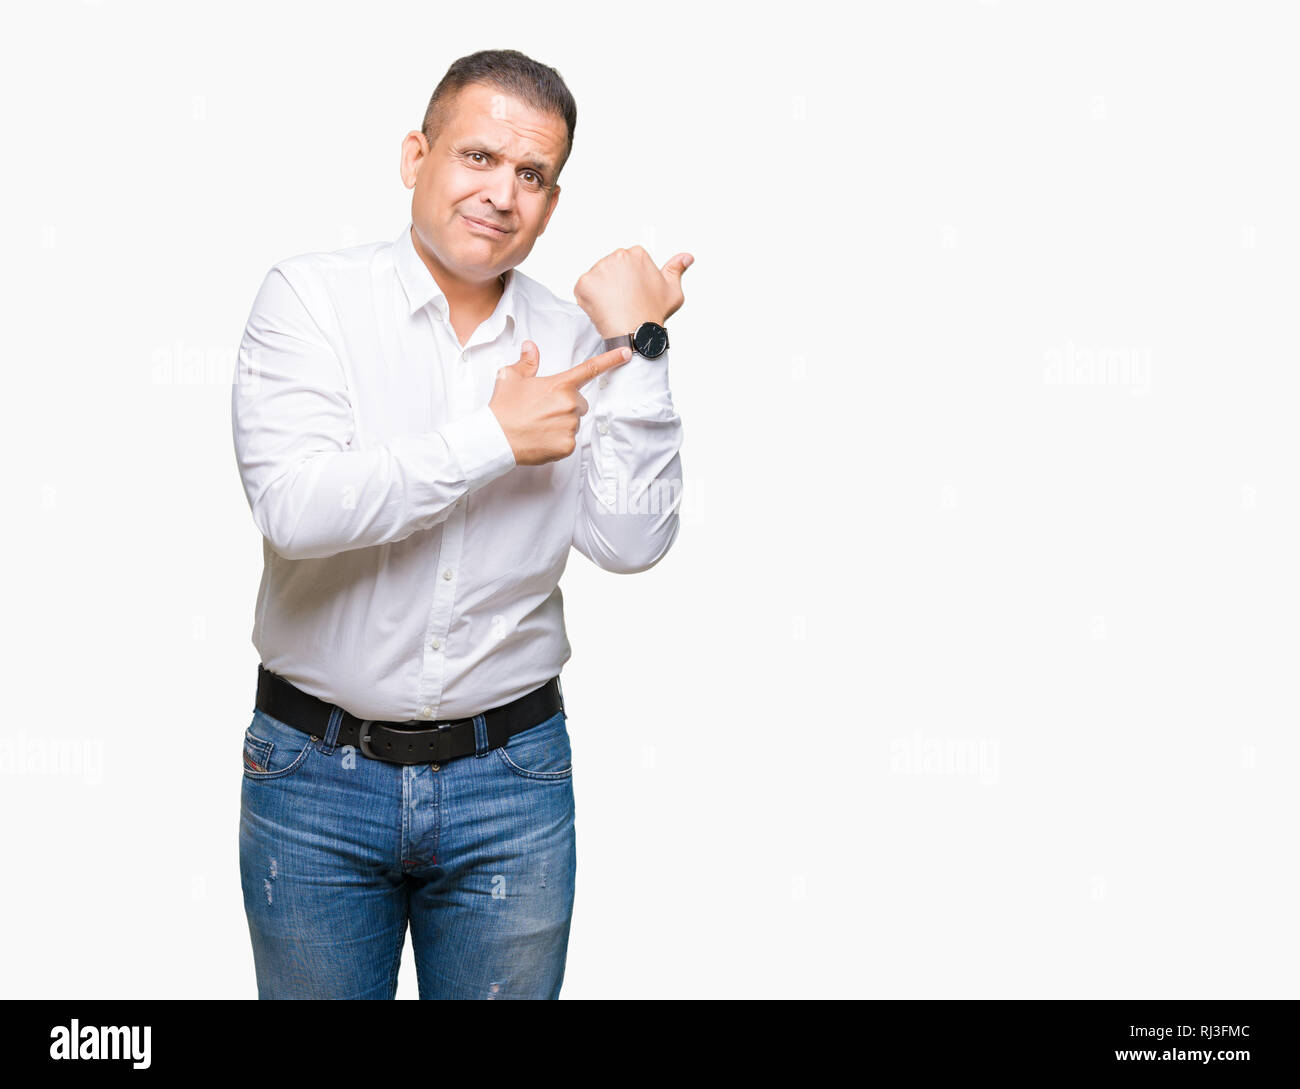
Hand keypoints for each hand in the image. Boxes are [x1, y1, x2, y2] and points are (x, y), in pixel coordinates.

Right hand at [488, 340, 633, 465]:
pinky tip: (541, 438)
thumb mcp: (510, 377)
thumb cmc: (502, 407)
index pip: (590, 369)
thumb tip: (531, 347)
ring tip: (538, 425)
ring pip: (573, 422)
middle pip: (579, 403)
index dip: (611, 360)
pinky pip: (568, 441)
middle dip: (566, 405)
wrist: (495, 438)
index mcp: (559, 385)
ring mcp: (570, 426)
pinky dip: (557, 440)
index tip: (626, 353)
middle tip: (543, 411)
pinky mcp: (567, 446)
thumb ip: (526, 362)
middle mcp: (569, 404)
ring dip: (561, 423)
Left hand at [574, 246, 693, 338]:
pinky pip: (584, 289)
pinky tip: (603, 309)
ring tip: (614, 306)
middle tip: (624, 301)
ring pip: (597, 278)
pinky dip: (590, 300)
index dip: (630, 278)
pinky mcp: (585, 283)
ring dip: (602, 291)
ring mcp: (599, 269)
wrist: (635, 332)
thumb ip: (676, 269)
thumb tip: (686, 257)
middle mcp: (617, 256)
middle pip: (611, 267)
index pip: (627, 261)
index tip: (633, 291)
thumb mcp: (672, 290)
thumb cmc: (652, 313)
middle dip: (615, 282)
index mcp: (637, 254)